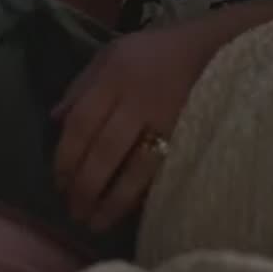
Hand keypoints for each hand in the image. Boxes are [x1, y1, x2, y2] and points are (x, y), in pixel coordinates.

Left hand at [51, 24, 213, 231]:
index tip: (58, 182)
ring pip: (136, 169)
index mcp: (114, 77)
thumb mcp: (112, 54)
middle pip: (105, 150)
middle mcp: (139, 100)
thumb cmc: (156, 53)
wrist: (217, 48)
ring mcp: (169, 121)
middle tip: (72, 210)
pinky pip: (164, 173)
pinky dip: (143, 195)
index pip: (82, 122)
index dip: (66, 156)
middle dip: (85, 185)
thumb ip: (82, 86)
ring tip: (94, 223)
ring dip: (112, 201)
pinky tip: (128, 211)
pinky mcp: (192, 138)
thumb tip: (55, 120)